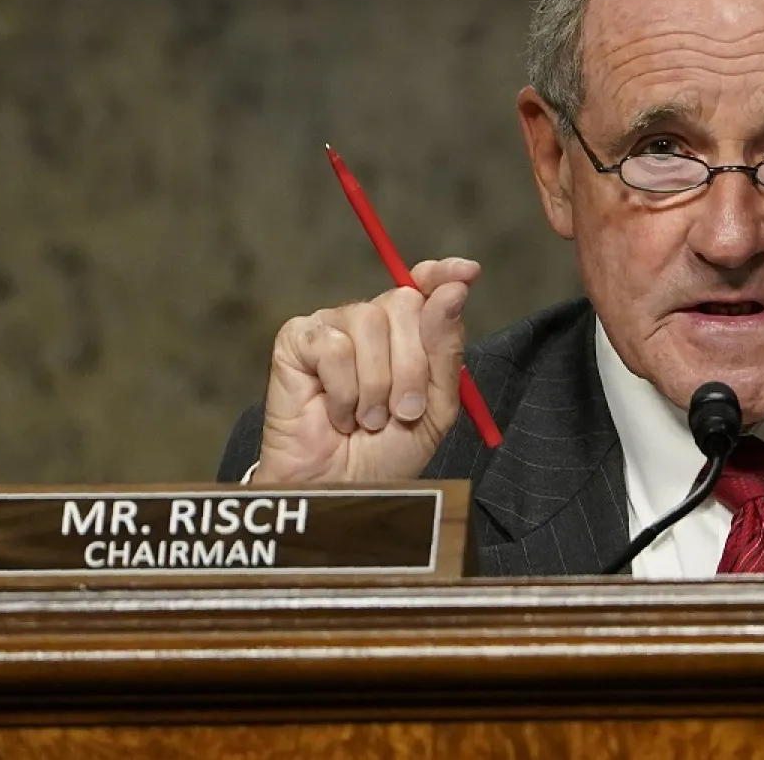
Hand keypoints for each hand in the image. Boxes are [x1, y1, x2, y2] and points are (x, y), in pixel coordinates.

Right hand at [254, 257, 479, 483]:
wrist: (344, 490)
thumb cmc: (388, 452)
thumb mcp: (436, 406)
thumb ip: (446, 349)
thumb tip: (453, 289)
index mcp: (409, 332)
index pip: (427, 284)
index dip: (443, 274)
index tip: (466, 274)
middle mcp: (372, 322)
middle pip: (405, 303)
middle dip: (412, 366)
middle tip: (403, 411)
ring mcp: (332, 327)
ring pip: (370, 323)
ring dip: (376, 386)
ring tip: (368, 419)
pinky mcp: (297, 340)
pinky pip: (333, 346)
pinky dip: (343, 390)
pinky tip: (337, 413)